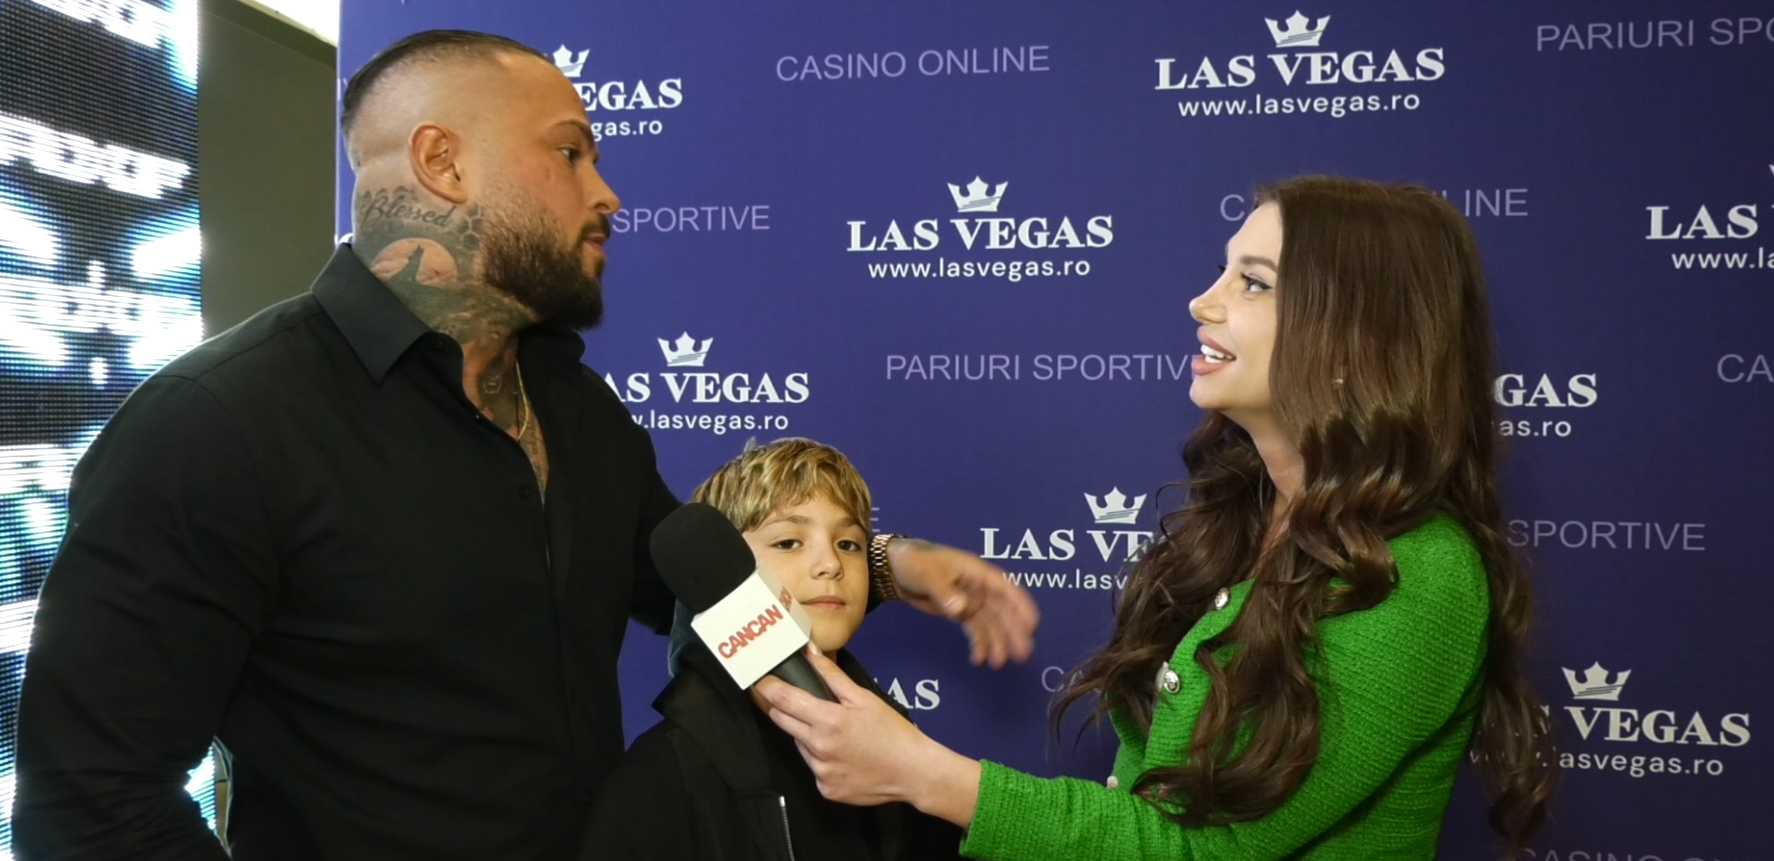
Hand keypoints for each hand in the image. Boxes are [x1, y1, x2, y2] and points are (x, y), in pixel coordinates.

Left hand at [756, 650, 980, 826]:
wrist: (912, 771)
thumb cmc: (891, 732)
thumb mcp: (863, 698)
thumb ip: (832, 676)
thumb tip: (810, 654)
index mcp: (827, 720)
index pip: (783, 700)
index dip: (767, 688)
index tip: (760, 681)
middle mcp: (818, 747)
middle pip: (782, 722)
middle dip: (785, 709)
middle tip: (799, 703)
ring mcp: (820, 771)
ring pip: (800, 745)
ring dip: (808, 736)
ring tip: (837, 734)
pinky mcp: (826, 789)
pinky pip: (814, 767)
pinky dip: (822, 759)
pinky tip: (844, 756)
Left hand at [887, 538, 1038, 667]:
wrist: (894, 568)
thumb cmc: (915, 562)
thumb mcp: (928, 574)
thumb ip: (945, 592)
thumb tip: (961, 610)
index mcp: (978, 573)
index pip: (1006, 589)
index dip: (1021, 606)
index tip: (1033, 625)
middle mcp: (980, 588)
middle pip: (1003, 611)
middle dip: (1014, 632)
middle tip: (1023, 654)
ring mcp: (971, 601)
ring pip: (991, 624)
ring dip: (997, 643)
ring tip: (998, 664)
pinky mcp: (960, 612)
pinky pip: (975, 630)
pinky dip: (979, 644)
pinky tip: (978, 660)